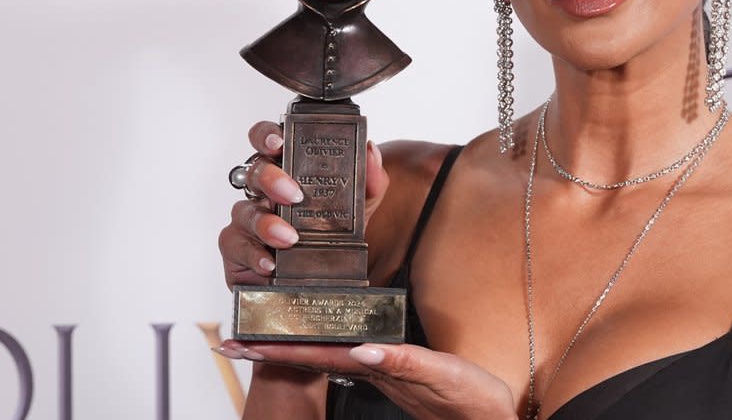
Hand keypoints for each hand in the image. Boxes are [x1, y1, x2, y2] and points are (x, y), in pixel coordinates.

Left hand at [214, 340, 516, 419]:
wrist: (486, 418)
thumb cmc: (466, 399)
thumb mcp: (438, 374)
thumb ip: (402, 362)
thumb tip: (362, 350)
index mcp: (372, 370)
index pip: (313, 356)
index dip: (274, 349)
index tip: (237, 342)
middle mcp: (367, 372)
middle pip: (309, 357)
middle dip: (269, 348)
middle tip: (231, 339)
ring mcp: (376, 373)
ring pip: (324, 356)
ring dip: (291, 345)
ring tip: (263, 334)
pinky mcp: (391, 370)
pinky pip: (346, 354)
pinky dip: (324, 344)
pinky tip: (320, 338)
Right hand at [218, 121, 389, 289]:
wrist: (325, 277)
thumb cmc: (333, 232)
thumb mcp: (361, 206)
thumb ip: (370, 180)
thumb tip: (370, 152)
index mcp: (288, 170)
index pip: (269, 142)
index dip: (267, 136)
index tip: (278, 142)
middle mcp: (263, 190)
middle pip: (255, 171)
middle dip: (271, 179)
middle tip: (293, 194)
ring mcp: (247, 218)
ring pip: (244, 210)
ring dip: (266, 223)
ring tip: (289, 238)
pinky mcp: (237, 248)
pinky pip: (235, 245)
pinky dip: (252, 254)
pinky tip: (270, 262)